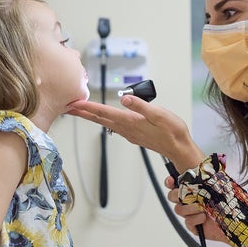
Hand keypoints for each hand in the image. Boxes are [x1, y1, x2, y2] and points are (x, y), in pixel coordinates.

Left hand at [67, 95, 206, 171]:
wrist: (178, 148)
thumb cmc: (172, 130)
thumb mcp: (158, 114)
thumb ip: (140, 105)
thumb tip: (124, 98)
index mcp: (129, 121)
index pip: (104, 112)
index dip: (88, 107)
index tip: (74, 103)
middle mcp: (126, 128)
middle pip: (100, 119)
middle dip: (83, 113)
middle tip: (68, 107)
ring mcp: (129, 133)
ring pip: (105, 123)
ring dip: (92, 117)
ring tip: (81, 111)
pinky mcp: (134, 134)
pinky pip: (114, 126)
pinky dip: (103, 120)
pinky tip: (103, 118)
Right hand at [164, 175, 228, 243]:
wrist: (237, 222)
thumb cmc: (230, 202)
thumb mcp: (219, 185)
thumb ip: (207, 177)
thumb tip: (198, 169)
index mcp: (195, 189)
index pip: (175, 184)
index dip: (169, 182)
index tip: (171, 180)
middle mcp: (191, 200)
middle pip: (172, 196)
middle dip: (178, 195)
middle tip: (190, 195)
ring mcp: (191, 213)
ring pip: (178, 209)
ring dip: (189, 208)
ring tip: (202, 208)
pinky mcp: (194, 226)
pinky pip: (187, 222)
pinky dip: (195, 219)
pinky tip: (203, 218)